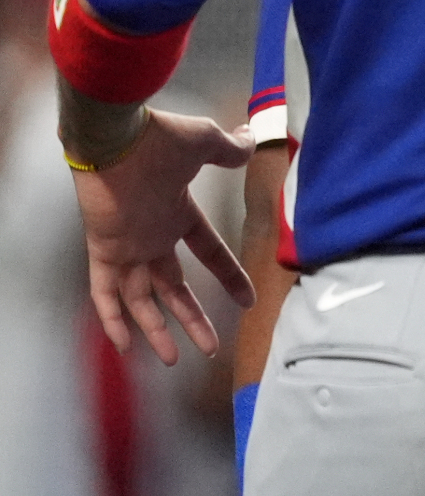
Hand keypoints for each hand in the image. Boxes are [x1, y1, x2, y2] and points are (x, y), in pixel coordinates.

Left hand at [74, 107, 253, 364]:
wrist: (116, 136)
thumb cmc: (160, 139)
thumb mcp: (205, 144)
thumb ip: (228, 150)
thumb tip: (249, 141)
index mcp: (177, 212)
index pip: (208, 252)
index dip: (229, 276)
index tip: (247, 300)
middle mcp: (152, 236)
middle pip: (174, 288)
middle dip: (191, 319)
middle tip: (210, 347)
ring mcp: (128, 246)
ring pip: (141, 299)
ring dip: (155, 329)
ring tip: (171, 359)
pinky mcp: (104, 251)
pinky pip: (104, 292)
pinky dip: (112, 318)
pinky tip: (124, 345)